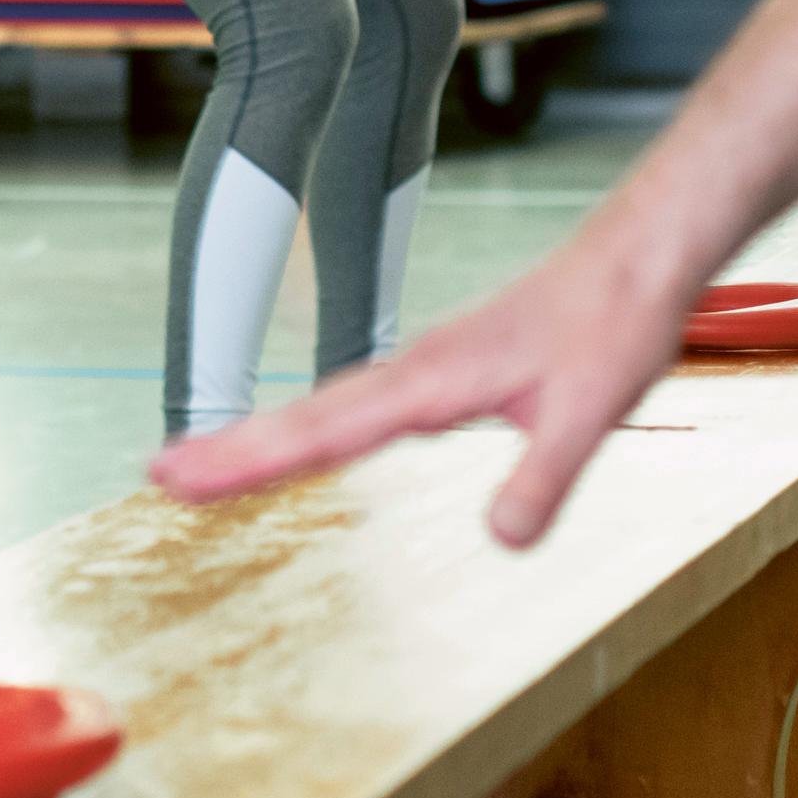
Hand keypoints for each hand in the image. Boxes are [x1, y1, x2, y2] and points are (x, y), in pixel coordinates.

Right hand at [153, 217, 699, 546]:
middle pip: (304, 418)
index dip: (249, 456)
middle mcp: (415, 370)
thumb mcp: (592, 410)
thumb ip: (545, 476)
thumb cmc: (616, 321)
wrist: (639, 256)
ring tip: (204, 466)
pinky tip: (308, 443)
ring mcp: (425, 368)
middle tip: (158, 473)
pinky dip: (315, 426)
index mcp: (432, 380)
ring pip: (325, 409)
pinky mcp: (445, 371)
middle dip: (231, 448)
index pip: (323, 429)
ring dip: (263, 437)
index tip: (180, 474)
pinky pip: (359, 405)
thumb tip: (503, 541)